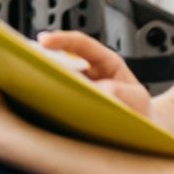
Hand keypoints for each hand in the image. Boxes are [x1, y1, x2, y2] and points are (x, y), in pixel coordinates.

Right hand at [38, 30, 152, 118]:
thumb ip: (120, 92)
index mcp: (105, 62)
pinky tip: (46, 104)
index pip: (81, 44)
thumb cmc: (140, 112)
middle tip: (31, 62)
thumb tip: (96, 89)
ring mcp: (79, 87)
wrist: (143, 134)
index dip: (62, 39)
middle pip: (62, 58)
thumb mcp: (137, 99)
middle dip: (45, 58)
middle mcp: (88, 72)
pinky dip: (51, 99)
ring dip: (47, 80)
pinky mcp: (72, 104)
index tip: (44, 40)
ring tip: (36, 83)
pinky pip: (59, 98)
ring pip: (58, 78)